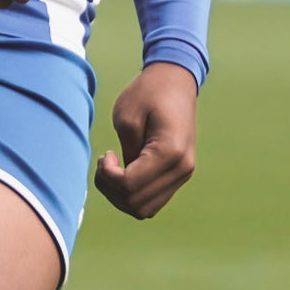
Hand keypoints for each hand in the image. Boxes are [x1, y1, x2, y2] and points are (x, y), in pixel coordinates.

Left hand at [94, 62, 197, 219]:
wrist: (176, 80)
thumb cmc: (149, 92)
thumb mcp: (127, 116)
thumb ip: (125, 153)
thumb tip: (123, 181)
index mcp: (171, 152)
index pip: (131, 186)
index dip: (108, 177)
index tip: (107, 154)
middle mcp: (182, 169)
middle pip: (137, 205)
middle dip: (111, 190)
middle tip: (106, 161)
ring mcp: (183, 174)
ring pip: (145, 209)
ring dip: (121, 196)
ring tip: (113, 169)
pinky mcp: (178, 174)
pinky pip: (152, 200)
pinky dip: (132, 194)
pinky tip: (124, 172)